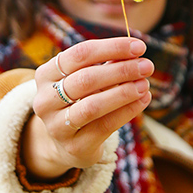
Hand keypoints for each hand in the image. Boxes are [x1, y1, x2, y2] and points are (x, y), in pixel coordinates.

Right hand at [24, 37, 153, 179]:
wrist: (65, 142)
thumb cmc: (79, 101)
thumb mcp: (84, 79)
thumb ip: (106, 64)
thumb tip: (134, 51)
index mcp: (45, 75)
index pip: (78, 55)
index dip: (110, 48)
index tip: (138, 46)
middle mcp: (45, 100)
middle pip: (85, 79)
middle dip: (121, 70)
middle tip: (146, 66)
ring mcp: (56, 125)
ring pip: (93, 105)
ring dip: (124, 92)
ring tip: (145, 84)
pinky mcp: (74, 146)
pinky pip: (105, 126)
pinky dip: (127, 111)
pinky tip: (143, 100)